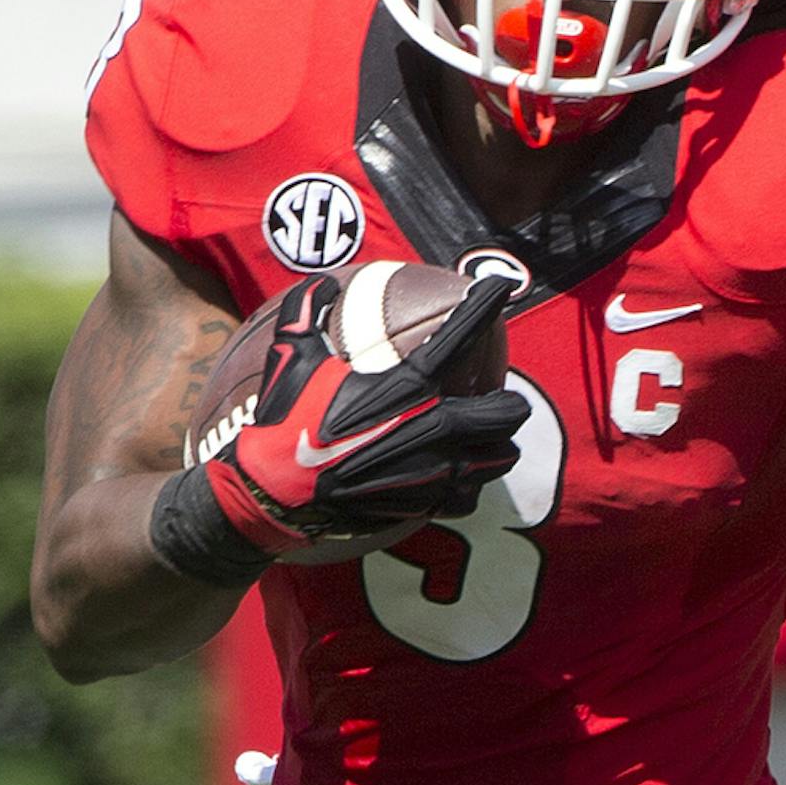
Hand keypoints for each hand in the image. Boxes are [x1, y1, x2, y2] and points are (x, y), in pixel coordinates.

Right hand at [202, 273, 526, 561]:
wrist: (277, 491)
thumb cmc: (285, 421)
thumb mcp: (289, 355)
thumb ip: (308, 310)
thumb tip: (324, 281)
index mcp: (405, 385)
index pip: (461, 335)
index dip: (487, 304)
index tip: (502, 289)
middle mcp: (431, 427)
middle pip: (506, 411)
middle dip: (509, 401)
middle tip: (497, 395)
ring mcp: (433, 471)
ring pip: (499, 458)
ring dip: (498, 445)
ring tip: (487, 438)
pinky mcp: (425, 504)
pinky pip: (468, 495)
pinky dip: (469, 486)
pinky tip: (459, 478)